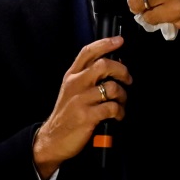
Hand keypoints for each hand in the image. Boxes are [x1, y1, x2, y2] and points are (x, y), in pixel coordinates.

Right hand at [32, 36, 130, 179]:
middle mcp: (75, 84)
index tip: (119, 41)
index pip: (88, 52)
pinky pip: (112, 108)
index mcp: (71, 76)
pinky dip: (120, 112)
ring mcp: (80, 100)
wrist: (52, 139)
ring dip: (123, 96)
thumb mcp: (70, 90)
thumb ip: (86, 77)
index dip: (105, 43)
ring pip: (112, 87)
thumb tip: (111, 65)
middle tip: (127, 79)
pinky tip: (117, 115)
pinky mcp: (86, 116)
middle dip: (122, 70)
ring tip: (120, 102)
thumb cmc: (66, 114)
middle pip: (103, 65)